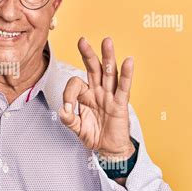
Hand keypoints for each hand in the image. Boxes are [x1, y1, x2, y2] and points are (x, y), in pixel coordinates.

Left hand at [59, 37, 134, 159]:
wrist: (108, 150)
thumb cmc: (94, 135)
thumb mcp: (77, 128)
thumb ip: (69, 120)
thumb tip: (63, 111)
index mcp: (85, 95)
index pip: (75, 84)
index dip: (68, 94)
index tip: (68, 109)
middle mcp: (98, 91)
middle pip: (94, 68)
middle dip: (88, 54)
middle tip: (82, 40)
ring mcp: (110, 96)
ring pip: (109, 73)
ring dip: (108, 57)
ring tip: (107, 41)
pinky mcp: (120, 104)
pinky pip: (123, 87)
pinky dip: (126, 74)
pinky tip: (128, 61)